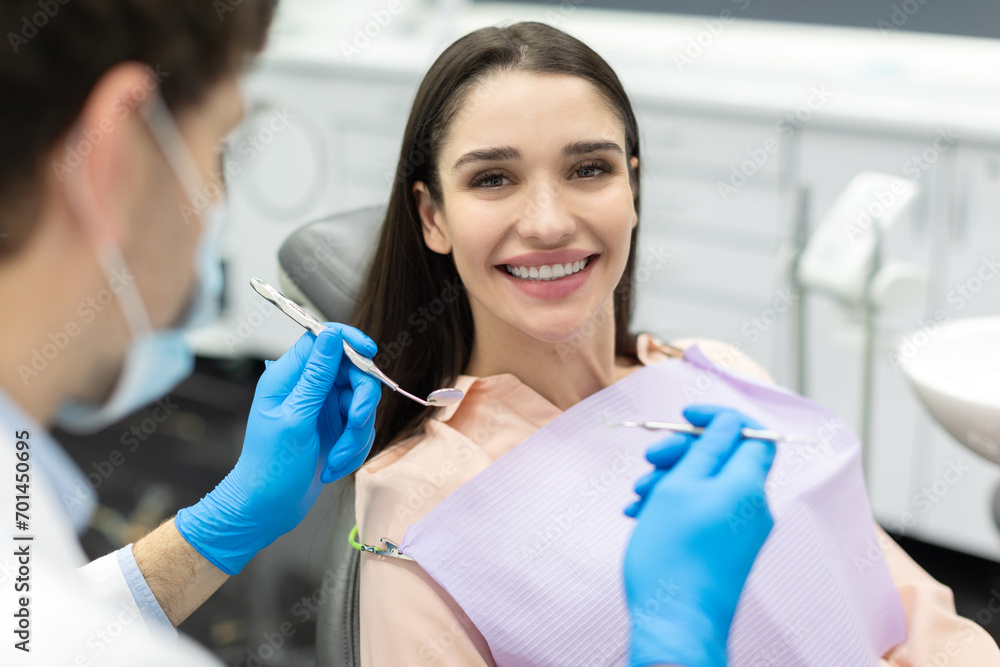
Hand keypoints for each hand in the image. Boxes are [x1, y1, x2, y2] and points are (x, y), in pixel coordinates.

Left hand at [175, 324, 381, 573]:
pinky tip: (336, 466)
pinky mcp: (335, 429)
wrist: (268, 510)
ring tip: (338, 459)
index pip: (323, 340)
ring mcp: (322, 409)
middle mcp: (307, 388)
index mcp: (288, 377)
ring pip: (361, 403)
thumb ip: (316, 376)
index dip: (349, 341)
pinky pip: (361, 427)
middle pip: (352, 373)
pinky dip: (355, 448)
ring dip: (356, 434)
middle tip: (354, 424)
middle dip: (360, 402)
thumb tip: (331, 336)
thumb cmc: (270, 468)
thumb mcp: (295, 419)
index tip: (370, 352)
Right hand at [623, 405, 776, 666]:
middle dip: (682, 452)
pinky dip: (674, 505)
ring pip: (706, 485)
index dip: (719, 418)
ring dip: (670, 480)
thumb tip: (730, 422)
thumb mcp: (682, 486)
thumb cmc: (672, 554)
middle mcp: (753, 507)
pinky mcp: (726, 549)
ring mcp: (741, 531)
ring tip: (638, 496)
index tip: (684, 416)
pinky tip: (641, 514)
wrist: (675, 623)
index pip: (752, 433)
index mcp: (748, 485)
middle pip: (723, 458)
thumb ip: (708, 448)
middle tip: (651, 460)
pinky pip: (703, 511)